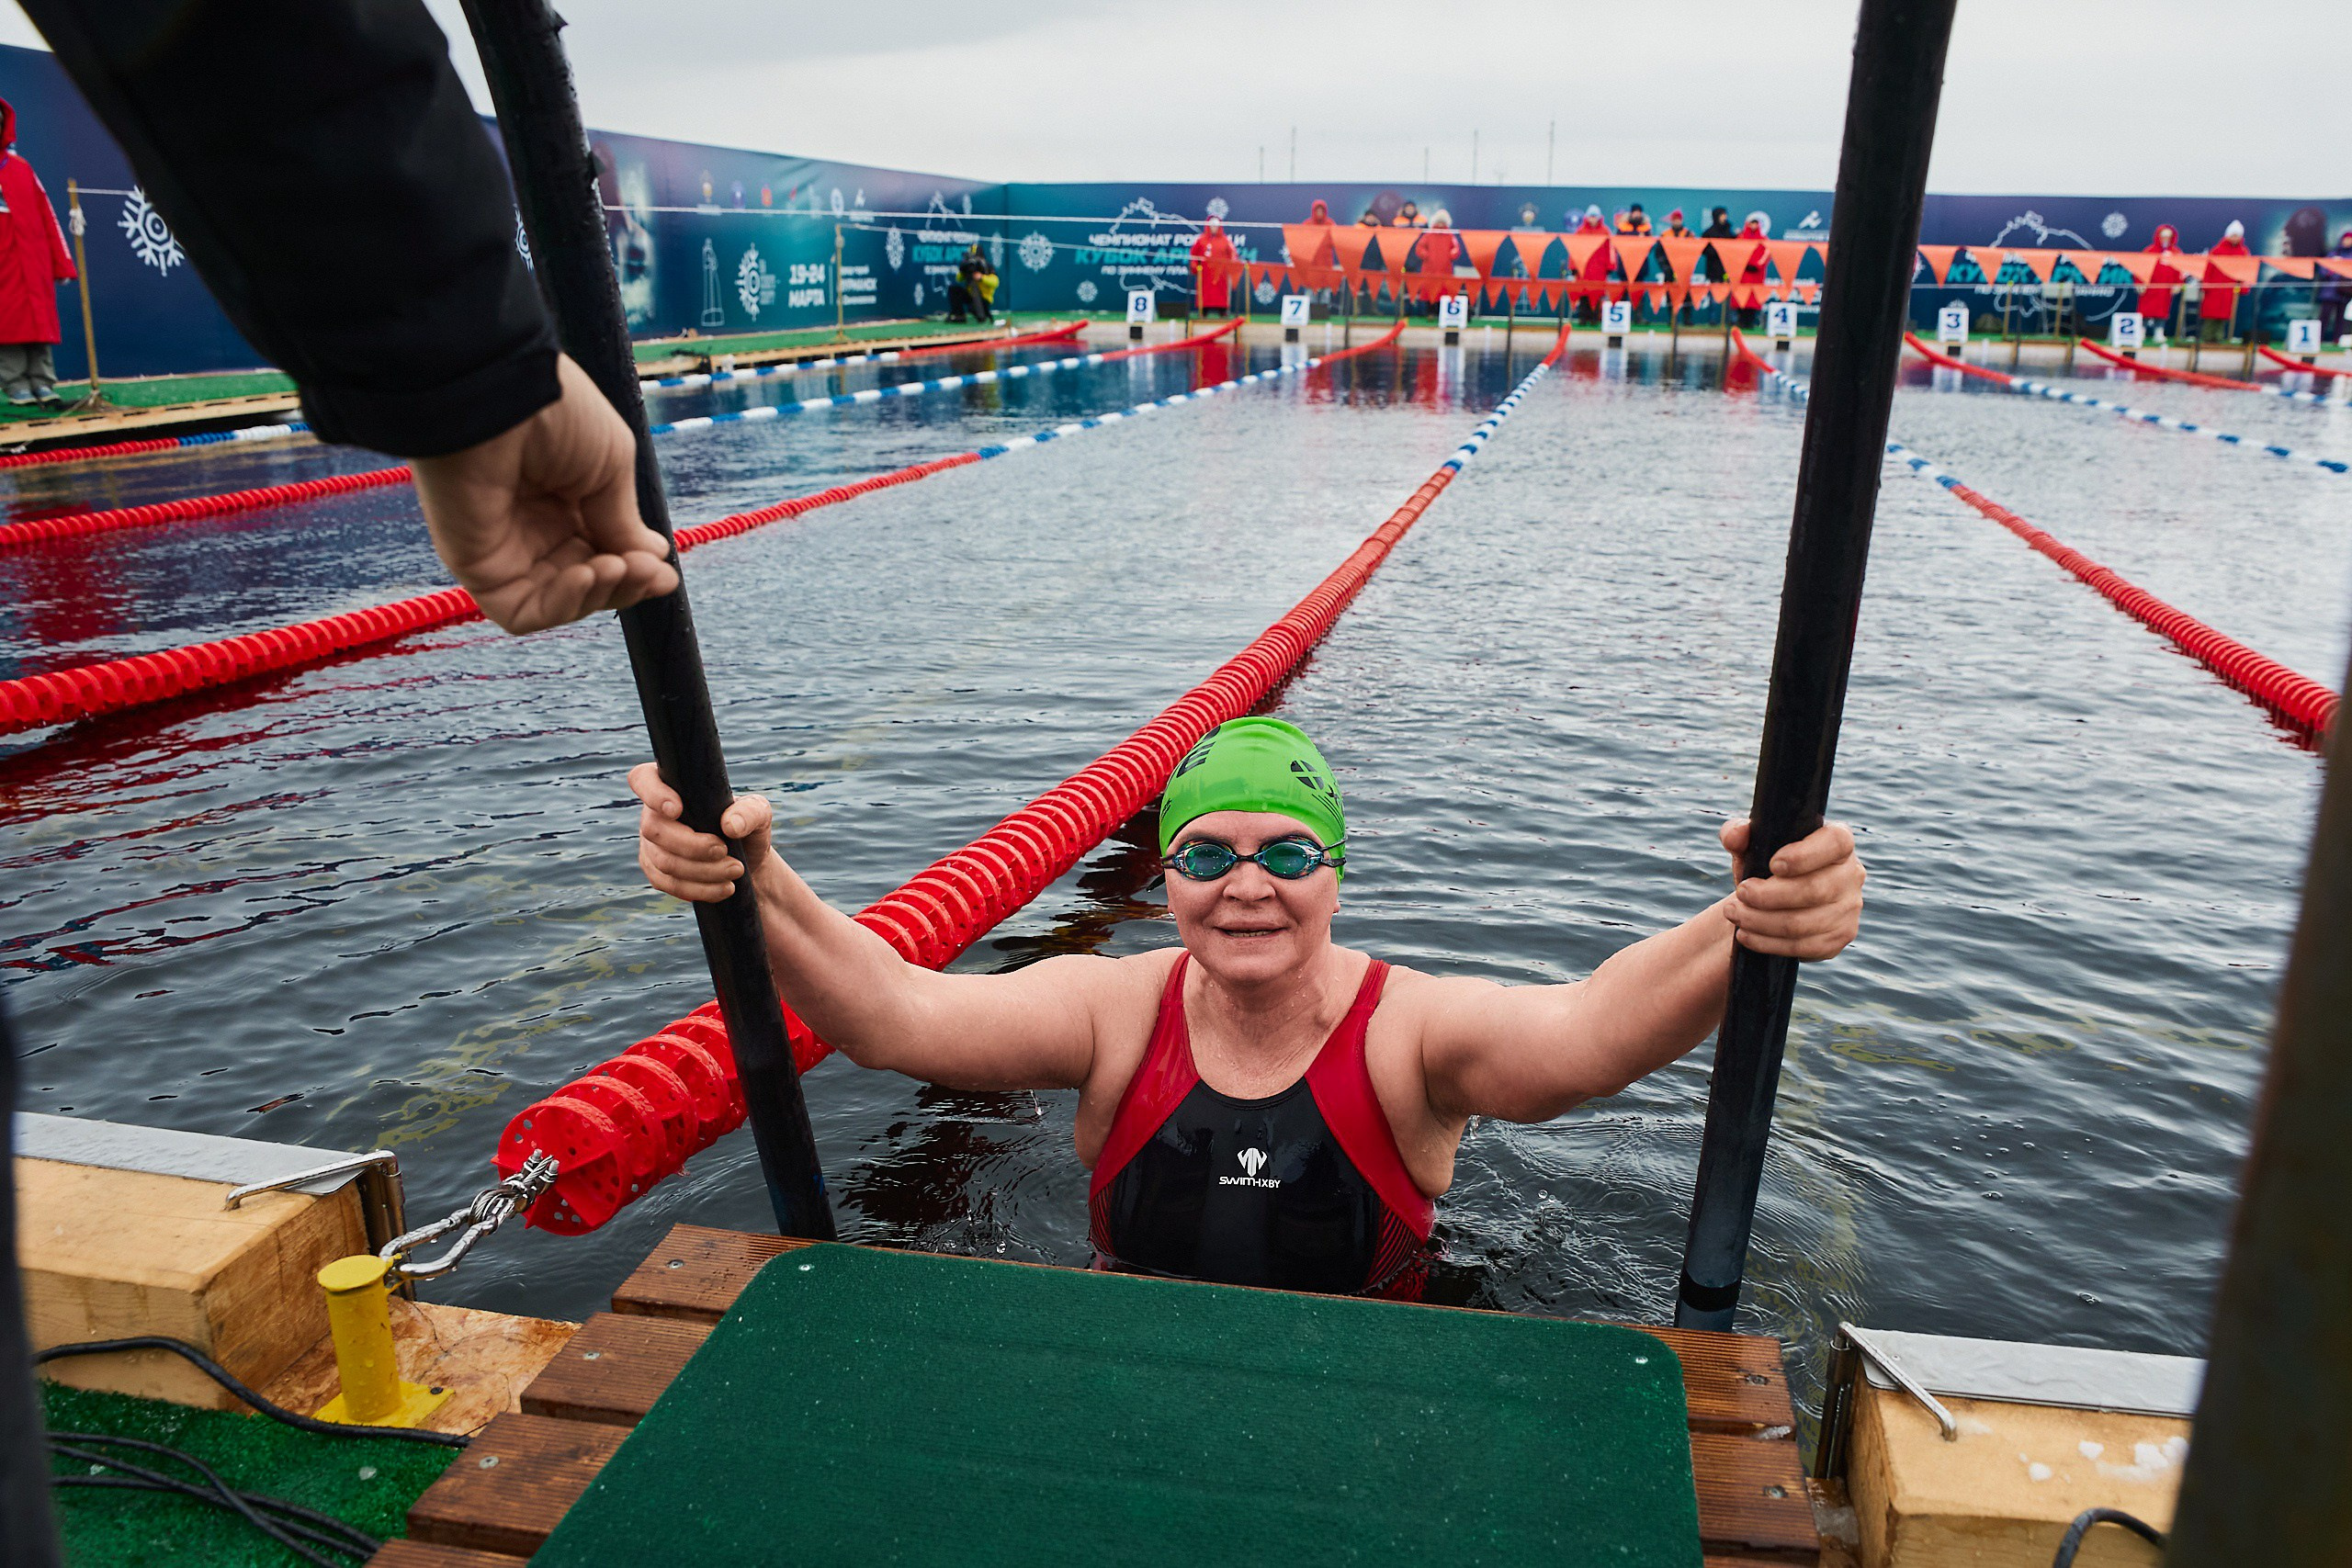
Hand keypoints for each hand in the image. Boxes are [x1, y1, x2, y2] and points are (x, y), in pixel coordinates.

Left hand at [411, 354, 678, 633]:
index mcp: (565, 496)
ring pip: (560, 601)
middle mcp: (534, 524)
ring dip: (599, 594)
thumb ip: (625, 523)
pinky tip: (585, 574)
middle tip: (648, 572)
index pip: (604, 551)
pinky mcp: (478, 566)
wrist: (499, 397)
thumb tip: (654, 560)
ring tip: (614, 566)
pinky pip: (522, 610)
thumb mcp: (612, 466)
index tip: (664, 572)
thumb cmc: (556, 414)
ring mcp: (505, 548)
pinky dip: (561, 606)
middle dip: (625, 583)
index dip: (636, 568)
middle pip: (588, 582)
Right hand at [630, 762, 774, 903]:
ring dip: (702, 870)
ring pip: (664, 861)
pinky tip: (724, 888)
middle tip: (724, 850)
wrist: (748, 862)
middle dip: (692, 845)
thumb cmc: (747, 827)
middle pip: (654, 829)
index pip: (643, 779)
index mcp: (673, 787)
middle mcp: (654, 813)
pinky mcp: (656, 871)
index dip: (652, 793)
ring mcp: (651, 844)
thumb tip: (730, 825)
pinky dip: (699, 889)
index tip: (677, 810)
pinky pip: (669, 884)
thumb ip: (749, 812)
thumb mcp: (758, 814)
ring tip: (735, 870)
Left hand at [1718, 818, 1864, 959]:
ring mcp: (1849, 908)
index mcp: (1838, 842)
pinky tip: (1747, 935)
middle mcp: (1852, 873)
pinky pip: (1803, 946)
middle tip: (1741, 893)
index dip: (1805, 855)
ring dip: (1761, 921)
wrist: (1775, 903)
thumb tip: (1735, 835)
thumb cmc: (1766, 867)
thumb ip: (1738, 833)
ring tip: (1735, 915)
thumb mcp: (1750, 846)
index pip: (1836, 842)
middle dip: (1768, 896)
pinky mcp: (1841, 937)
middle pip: (1814, 890)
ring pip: (1804, 922)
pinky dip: (1768, 943)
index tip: (1773, 864)